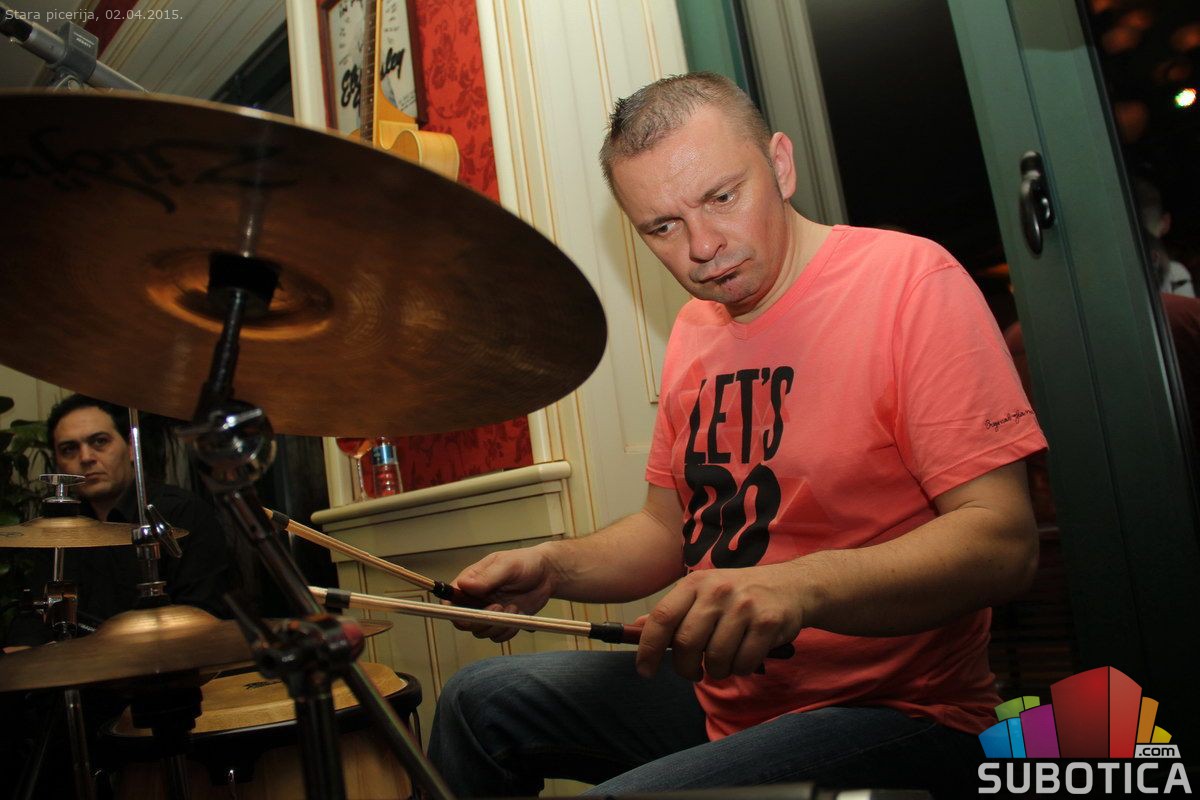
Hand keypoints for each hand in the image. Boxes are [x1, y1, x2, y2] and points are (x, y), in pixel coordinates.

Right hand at [449, 544, 558, 641]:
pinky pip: (497, 636)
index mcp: (470, 581)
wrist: (548, 574)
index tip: (468, 614)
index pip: (450, 600)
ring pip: (480, 632)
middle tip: (498, 608)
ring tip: (513, 608)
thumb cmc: (526, 562)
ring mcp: (488, 612)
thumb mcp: (507, 565)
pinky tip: (518, 615)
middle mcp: (475, 599)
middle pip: (462, 621)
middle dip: (479, 621)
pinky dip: (507, 631)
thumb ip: (487, 577)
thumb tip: (464, 585)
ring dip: (496, 626)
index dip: (452, 610)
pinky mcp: (502, 622)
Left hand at [636, 563, 804, 680]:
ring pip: (716, 658)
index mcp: (695, 584)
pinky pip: (743, 663)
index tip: (645, 671)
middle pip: (687, 644)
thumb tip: (637, 627)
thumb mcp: (705, 592)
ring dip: (717, 671)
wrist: (793, 586)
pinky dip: (740, 669)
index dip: (648, 649)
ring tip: (724, 661)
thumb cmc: (741, 594)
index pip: (662, 618)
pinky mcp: (767, 623)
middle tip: (693, 673)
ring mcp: (744, 606)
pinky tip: (744, 656)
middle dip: (686, 668)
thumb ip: (675, 611)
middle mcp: (717, 591)